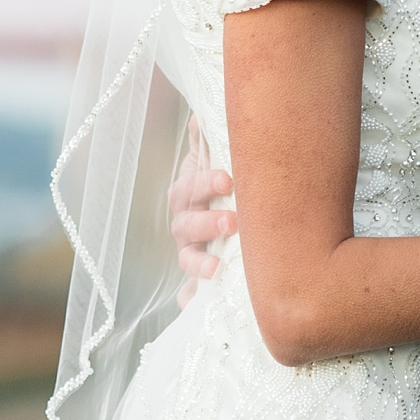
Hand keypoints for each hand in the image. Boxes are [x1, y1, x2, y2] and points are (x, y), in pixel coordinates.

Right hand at [167, 114, 235, 308]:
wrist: (234, 211)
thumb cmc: (230, 181)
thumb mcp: (219, 157)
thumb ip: (209, 139)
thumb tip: (200, 114)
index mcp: (189, 192)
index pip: (189, 187)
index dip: (204, 182)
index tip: (227, 179)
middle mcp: (185, 222)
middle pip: (186, 224)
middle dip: (207, 222)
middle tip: (232, 221)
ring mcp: (191, 252)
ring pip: (187, 258)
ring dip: (199, 263)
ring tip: (217, 267)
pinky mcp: (199, 280)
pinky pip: (189, 294)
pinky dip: (189, 299)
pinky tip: (192, 305)